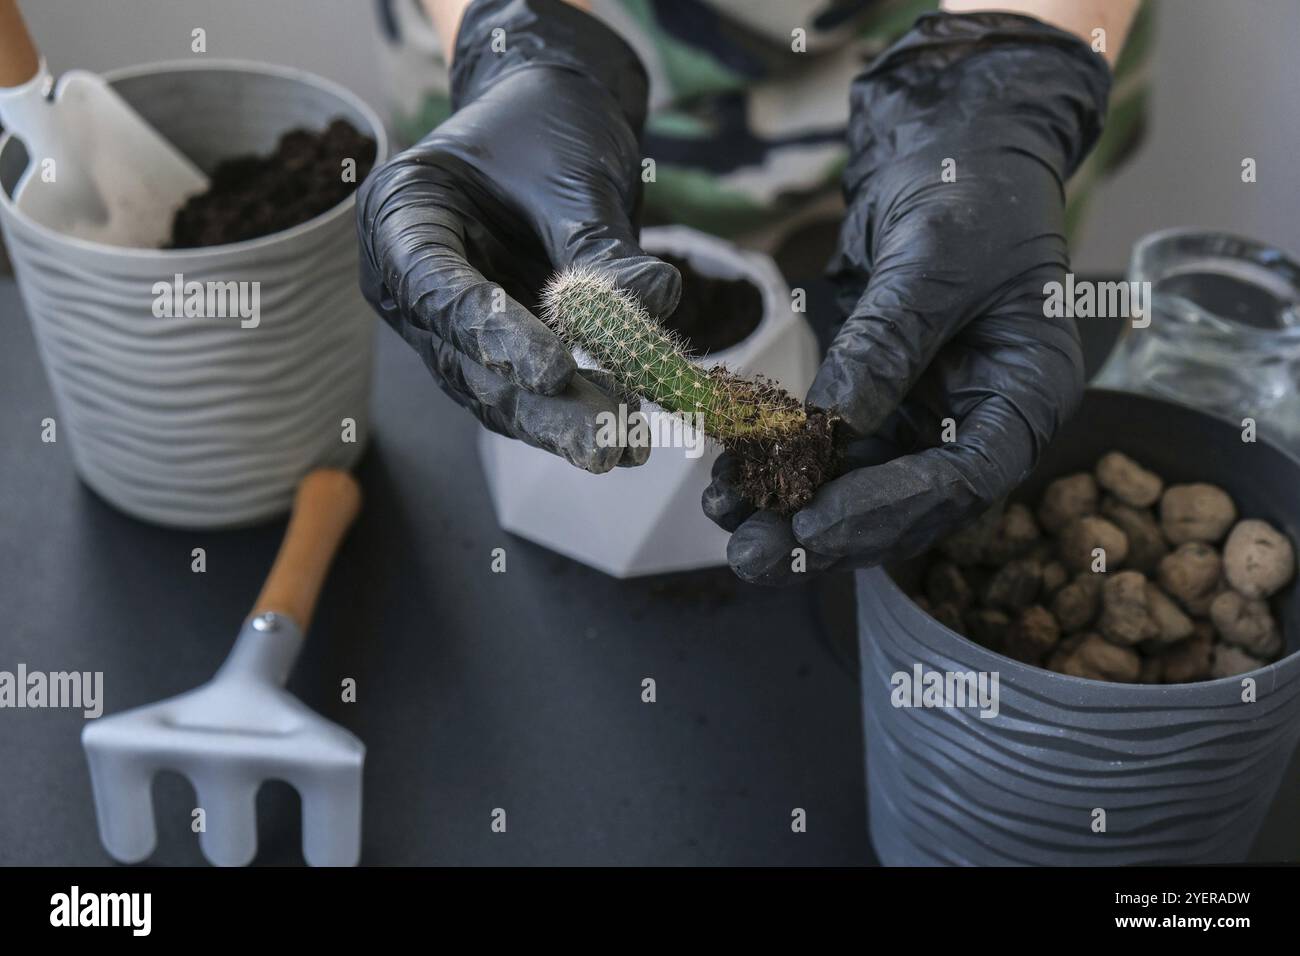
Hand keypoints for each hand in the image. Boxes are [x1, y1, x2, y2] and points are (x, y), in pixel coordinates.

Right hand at [357, 0, 678, 472]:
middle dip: (538, 407)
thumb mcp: (573, 175)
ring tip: (625, 447)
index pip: (438, 290)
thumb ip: (601, 245)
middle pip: (465, 360)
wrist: (553, 115)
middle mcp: (408, 280)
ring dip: (560, 423)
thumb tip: (653, 301)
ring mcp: (445, 322)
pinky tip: (624, 432)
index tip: (556, 372)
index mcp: (400, 215)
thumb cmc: (547, 128)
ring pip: (494, 390)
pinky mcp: (491, 347)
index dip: (495, 336)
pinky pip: (525, 389)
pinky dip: (573, 409)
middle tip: (602, 443)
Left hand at [703, 12, 1111, 583]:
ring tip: (722, 513)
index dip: (888, 509)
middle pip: (906, 505)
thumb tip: (832, 425)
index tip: (813, 522)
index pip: (965, 479)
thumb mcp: (933, 258)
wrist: (951, 145)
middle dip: (825, 531)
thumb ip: (886, 342)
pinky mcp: (882, 401)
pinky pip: (830, 449)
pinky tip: (730, 475)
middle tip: (751, 555)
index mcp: (1029, 395)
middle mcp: (983, 421)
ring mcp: (929, 416)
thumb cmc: (970, 188)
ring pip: (859, 487)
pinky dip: (782, 463)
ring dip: (790, 505)